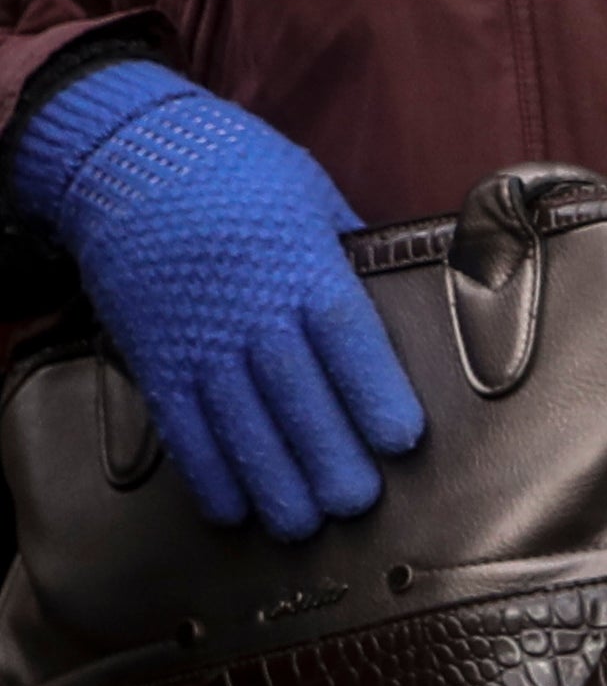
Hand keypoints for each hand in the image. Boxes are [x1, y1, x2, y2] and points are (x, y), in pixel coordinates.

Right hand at [6, 60, 422, 536]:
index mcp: (300, 263)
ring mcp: (197, 336)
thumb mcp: (312, 195)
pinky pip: (180, 423)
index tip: (401, 440)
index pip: (344, 335)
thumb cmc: (238, 171)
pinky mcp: (155, 355)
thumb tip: (401, 289)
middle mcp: (248, 308)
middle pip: (294, 392)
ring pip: (239, 420)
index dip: (371, 391)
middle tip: (356, 504)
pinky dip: (205, 471)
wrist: (126, 159)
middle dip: (326, 454)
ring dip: (272, 478)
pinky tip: (231, 509)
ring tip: (302, 525)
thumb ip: (352, 251)